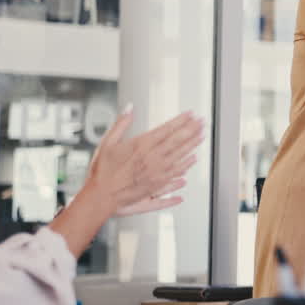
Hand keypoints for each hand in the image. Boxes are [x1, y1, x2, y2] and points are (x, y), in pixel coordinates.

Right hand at [88, 108, 204, 216]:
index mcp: (141, 145)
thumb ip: (121, 123)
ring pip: (181, 155)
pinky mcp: (158, 183)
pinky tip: (194, 158)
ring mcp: (157, 171)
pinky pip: (177, 171)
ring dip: (193, 144)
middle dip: (192, 129)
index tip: (191, 113)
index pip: (167, 129)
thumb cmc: (103, 171)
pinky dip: (187, 163)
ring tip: (203, 135)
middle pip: (178, 140)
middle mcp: (152, 157)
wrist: (102, 196)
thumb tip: (129, 107)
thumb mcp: (107, 142)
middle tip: (202, 121)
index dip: (181, 120)